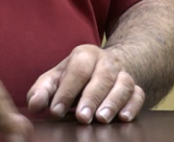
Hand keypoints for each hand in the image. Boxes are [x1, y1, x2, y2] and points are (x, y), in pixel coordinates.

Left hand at [26, 44, 142, 123]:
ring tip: (102, 119)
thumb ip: (42, 91)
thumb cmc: (75, 77)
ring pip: (124, 84)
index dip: (66, 90)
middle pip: (102, 76)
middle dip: (91, 98)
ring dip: (113, 102)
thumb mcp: (57, 79)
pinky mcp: (136, 88)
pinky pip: (138, 94)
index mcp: (84, 55)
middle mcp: (106, 61)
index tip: (56, 110)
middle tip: (82, 118)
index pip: (77, 69)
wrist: (104, 69)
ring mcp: (124, 74)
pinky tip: (124, 118)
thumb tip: (34, 105)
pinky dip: (133, 106)